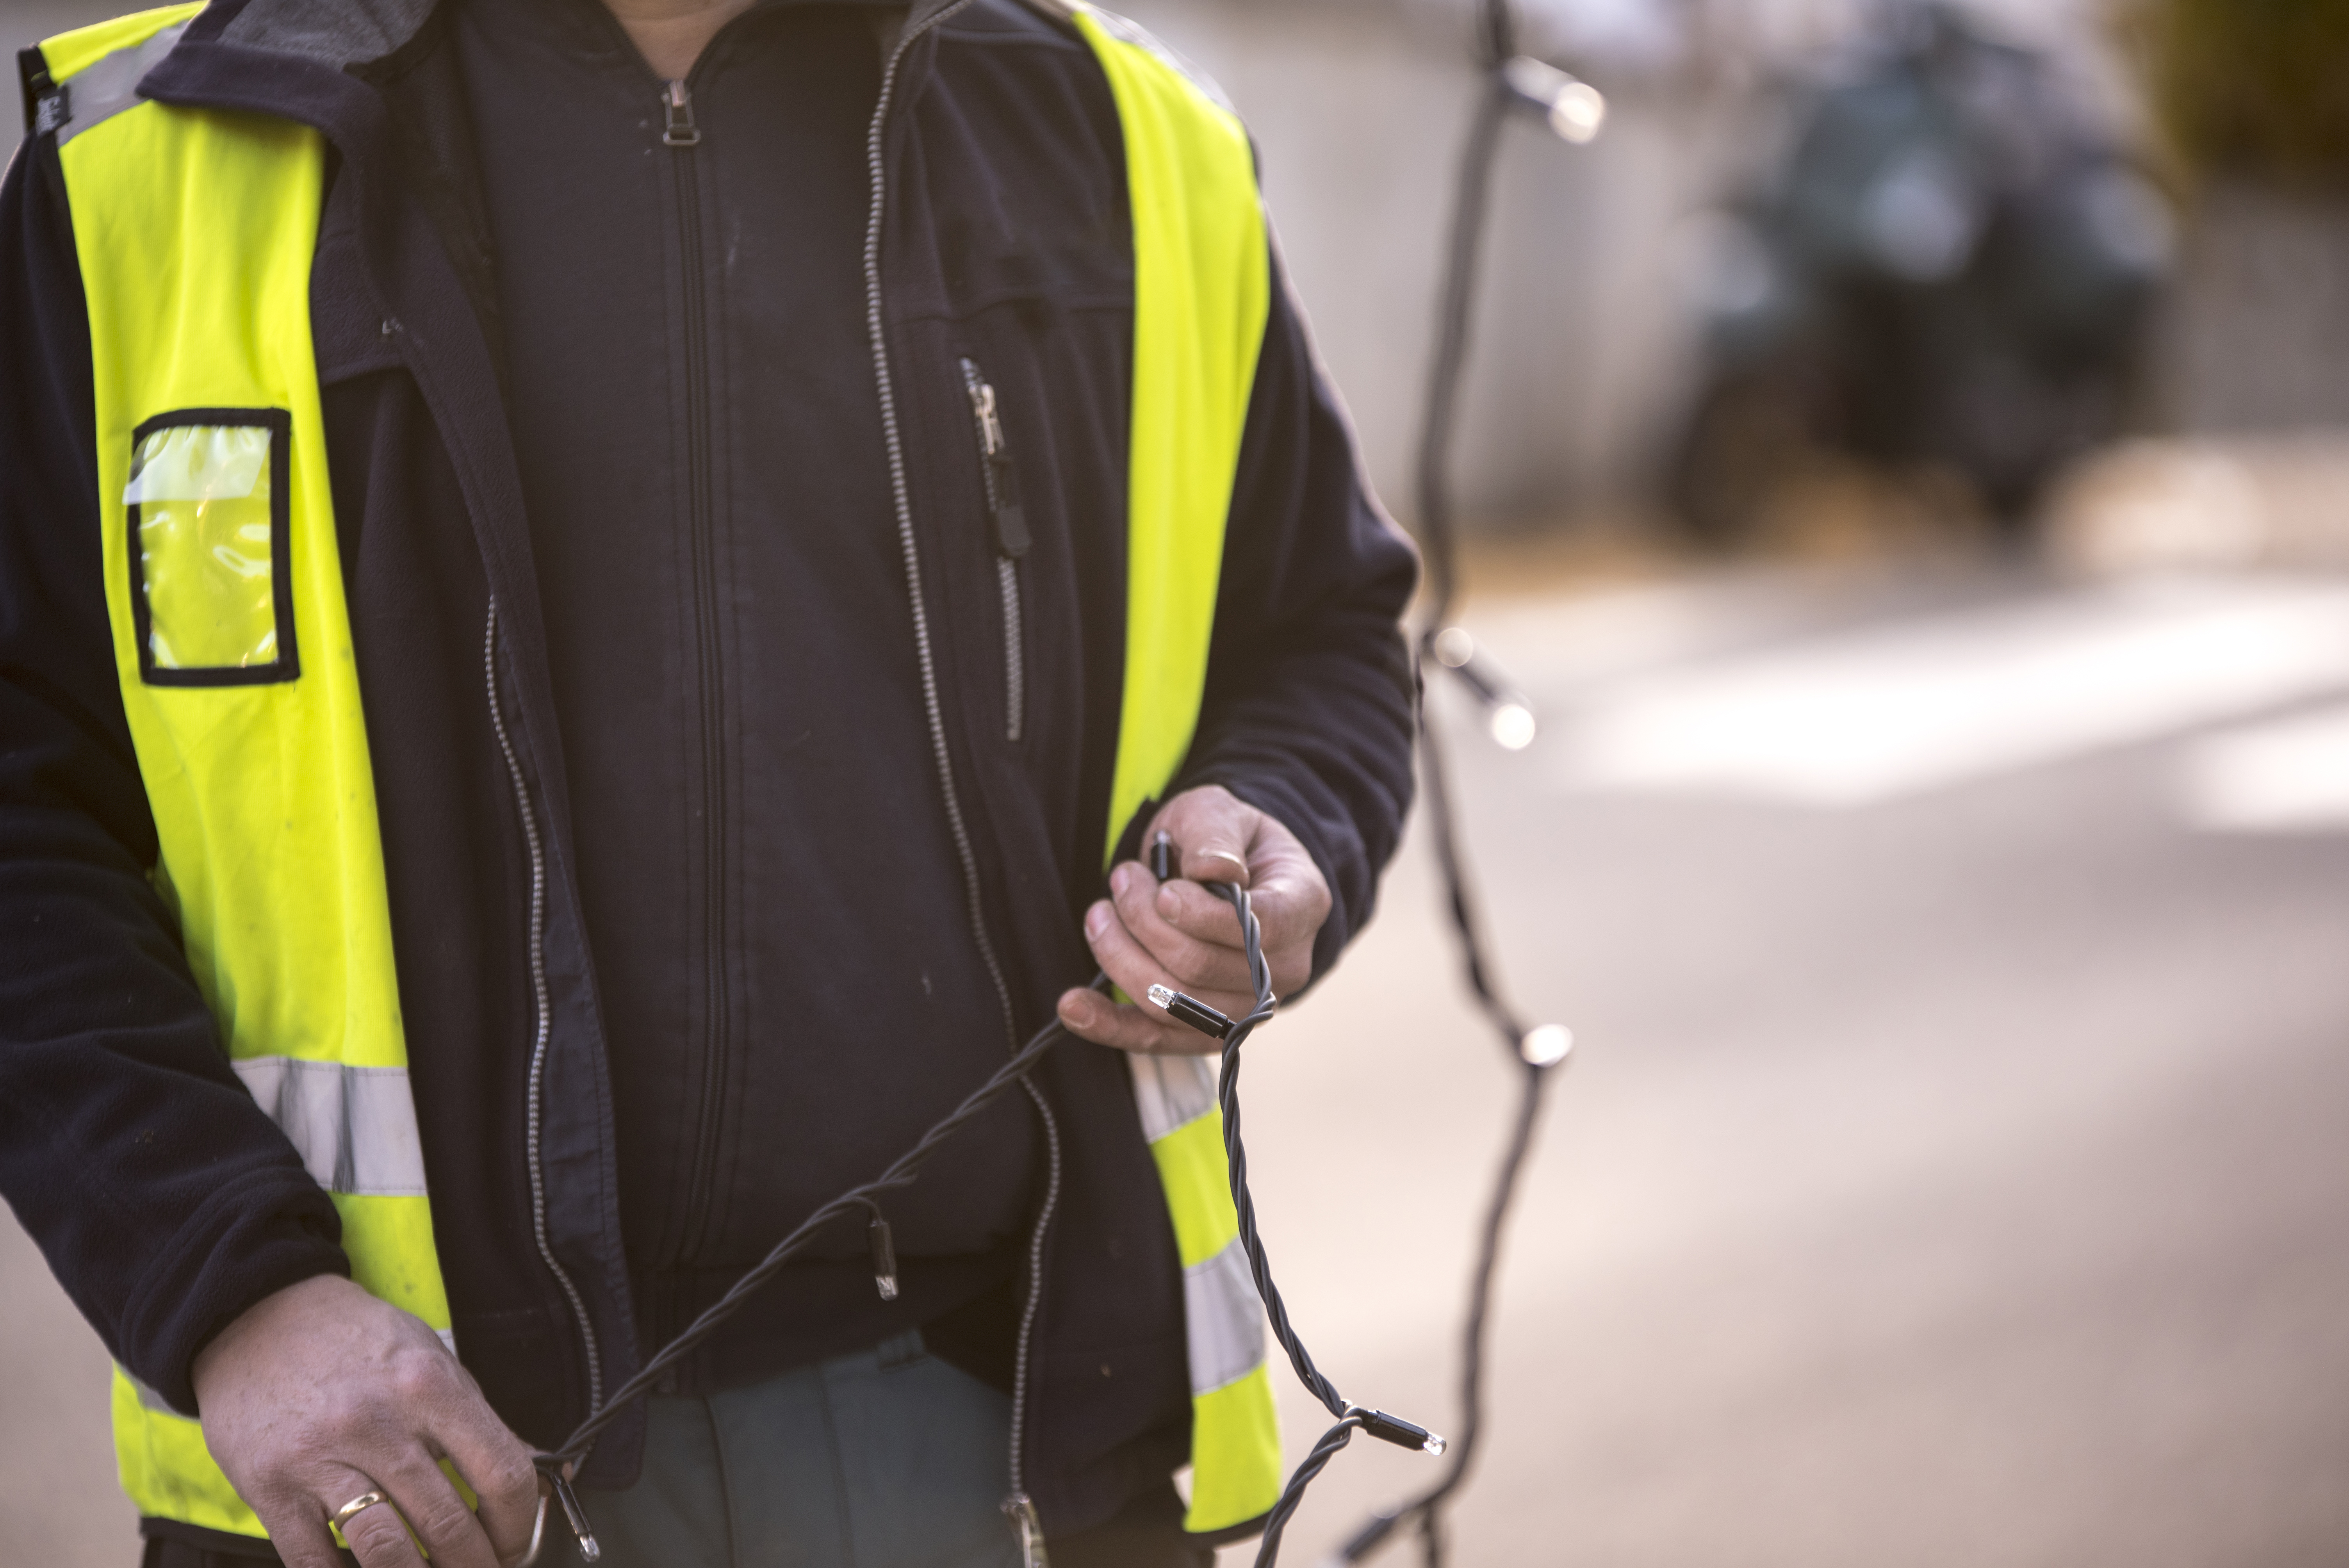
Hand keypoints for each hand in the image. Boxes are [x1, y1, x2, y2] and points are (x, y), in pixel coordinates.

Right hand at [191, 1274, 542, 1567]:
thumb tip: (544, 1473)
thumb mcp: (431, 1361)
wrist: (255, 1317)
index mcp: (429, 1387)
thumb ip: (480, 1422)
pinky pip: (313, 1561)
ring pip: (385, 1551)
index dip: (520, 1524)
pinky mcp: (272, 1486)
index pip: (502, 1473)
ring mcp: (321, 1457)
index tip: (518, 1544)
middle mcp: (378, 1422)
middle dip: (475, 1564)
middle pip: (448, 1523)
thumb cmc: (355, 1343)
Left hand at [1057, 785, 1331, 1054]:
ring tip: (1100, 915)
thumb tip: (1211, 870)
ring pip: (1173, 1005)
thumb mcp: (1219, 814)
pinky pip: (1156, 1039)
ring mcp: (1249, 1007)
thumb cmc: (1222, 840)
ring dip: (1120, 957)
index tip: (1162, 890)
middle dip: (1144, 923)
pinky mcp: (1207, 1031)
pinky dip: (1109, 1024)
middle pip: (1202, 966)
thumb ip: (1215, 836)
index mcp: (1302, 905)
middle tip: (1122, 879)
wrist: (1222, 874)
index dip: (1205, 916)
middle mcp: (1286, 967)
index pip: (1262, 929)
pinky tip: (1073, 1006)